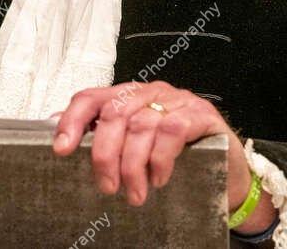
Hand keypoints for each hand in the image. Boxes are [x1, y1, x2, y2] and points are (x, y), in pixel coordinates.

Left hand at [51, 81, 276, 230]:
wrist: (226, 169)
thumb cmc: (177, 157)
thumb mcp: (137, 147)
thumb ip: (105, 137)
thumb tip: (60, 134)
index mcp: (129, 96)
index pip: (92, 97)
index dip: (73, 121)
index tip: (62, 150)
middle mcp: (151, 92)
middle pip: (114, 114)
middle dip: (105, 155)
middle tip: (108, 186)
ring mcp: (177, 100)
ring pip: (141, 125)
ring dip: (133, 166)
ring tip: (134, 194)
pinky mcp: (200, 114)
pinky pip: (171, 130)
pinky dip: (160, 159)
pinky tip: (159, 179)